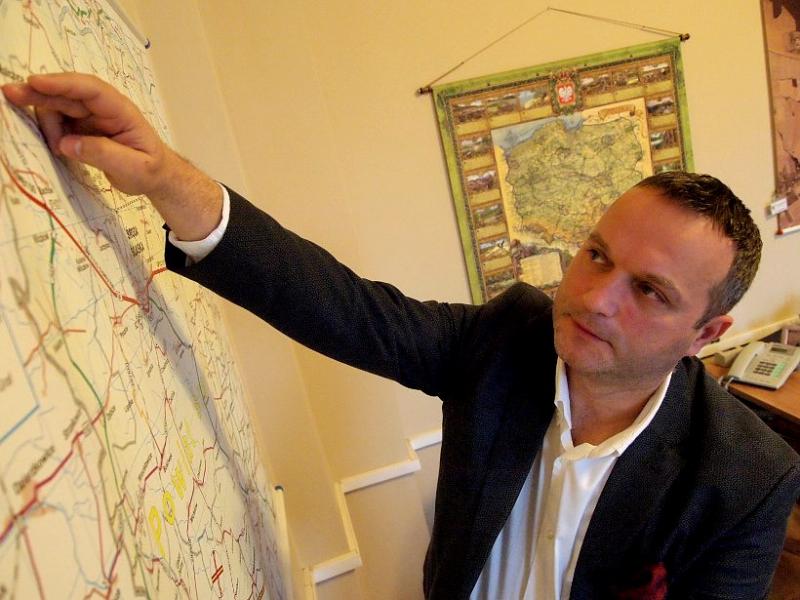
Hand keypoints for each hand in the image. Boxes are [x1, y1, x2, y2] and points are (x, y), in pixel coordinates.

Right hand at [2, 72, 167, 195]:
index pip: (91, 89)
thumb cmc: (150, 171)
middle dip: (39, 93)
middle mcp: (104, 109)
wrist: (156, 177)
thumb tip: (68, 144)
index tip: (36, 82)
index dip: (63, 84)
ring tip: (55, 148)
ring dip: (47, 122)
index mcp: (122, 111)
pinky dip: (50, 131)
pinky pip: (58, 122)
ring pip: (58, 106)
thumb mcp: (134, 168)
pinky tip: (56, 147)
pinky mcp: (81, 128)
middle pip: (68, 94)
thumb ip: (103, 154)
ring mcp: (91, 117)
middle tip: (11, 95)